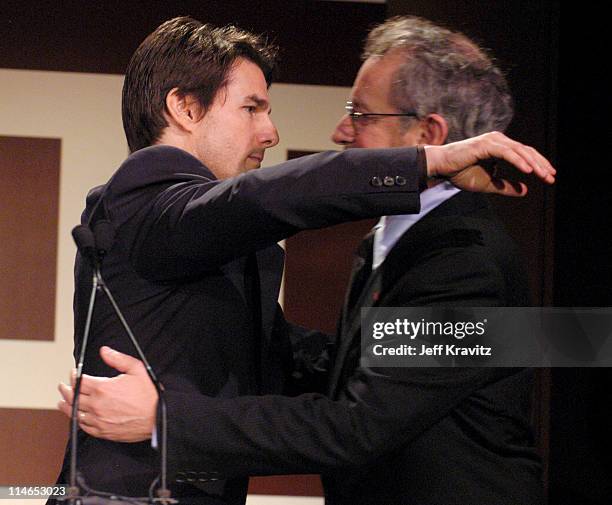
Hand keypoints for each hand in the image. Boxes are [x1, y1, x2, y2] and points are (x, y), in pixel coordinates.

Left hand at [57, 346, 156, 441]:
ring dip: (66, 406)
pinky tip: (76, 416)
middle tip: (62, 386)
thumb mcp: (136, 369)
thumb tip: (104, 351)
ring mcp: (98, 419)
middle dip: (65, 389)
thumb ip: (117, 359)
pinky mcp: (103, 431)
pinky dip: (77, 420)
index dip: (74, 375)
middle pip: (73, 396)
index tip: (74, 372)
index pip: (80, 380)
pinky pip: (83, 426)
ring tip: (62, 402)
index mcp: (103, 388)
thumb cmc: (149, 395)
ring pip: (74, 412)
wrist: (157, 417)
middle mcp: (97, 405)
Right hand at [424, 131, 555, 195]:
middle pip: (526, 151)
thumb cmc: (460, 173)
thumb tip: (525, 191)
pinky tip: (528, 170)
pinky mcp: (486, 144)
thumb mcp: (488, 184)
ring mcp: (493, 140)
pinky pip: (507, 153)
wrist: (441, 167)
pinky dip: (519, 161)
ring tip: (544, 175)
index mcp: (500, 147)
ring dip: (533, 164)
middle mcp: (499, 140)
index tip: (550, 177)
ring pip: (519, 151)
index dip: (538, 165)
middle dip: (541, 165)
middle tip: (551, 178)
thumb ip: (506, 186)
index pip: (525, 154)